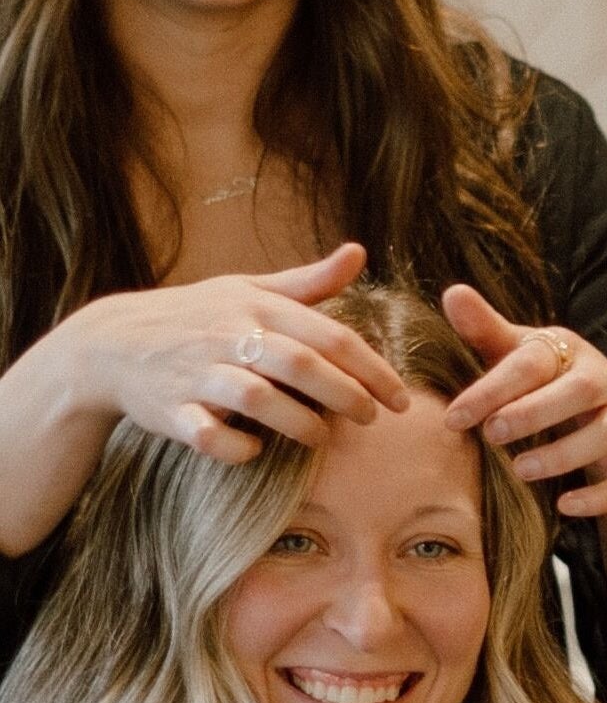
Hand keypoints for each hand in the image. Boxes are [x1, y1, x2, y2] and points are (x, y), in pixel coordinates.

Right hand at [68, 242, 409, 461]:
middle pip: (300, 365)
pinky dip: (235, 446)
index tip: (401, 399)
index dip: (371, 369)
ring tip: (322, 436)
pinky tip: (255, 450)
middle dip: (346, 395)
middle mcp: (228, 336)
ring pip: (257, 399)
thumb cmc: (197, 316)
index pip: (329, 337)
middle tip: (374, 419)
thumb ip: (308, 283)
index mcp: (256, 308)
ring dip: (299, 422)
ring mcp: (197, 374)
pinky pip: (207, 434)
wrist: (110, 342)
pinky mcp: (170, 409)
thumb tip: (359, 253)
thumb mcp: (248, 290)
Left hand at [439, 284, 606, 518]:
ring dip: (565, 453)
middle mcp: (602, 384)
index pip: (534, 362)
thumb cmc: (550, 382)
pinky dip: (600, 495)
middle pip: (582, 392)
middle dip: (536, 413)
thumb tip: (452, 292)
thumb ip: (486, 330)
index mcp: (569, 354)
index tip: (453, 416)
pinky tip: (565, 505)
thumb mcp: (520, 355)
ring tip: (521, 470)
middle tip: (492, 434)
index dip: (493, 388)